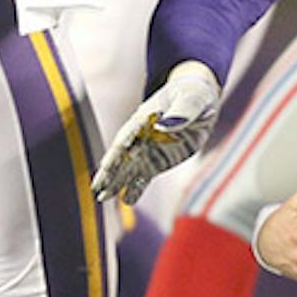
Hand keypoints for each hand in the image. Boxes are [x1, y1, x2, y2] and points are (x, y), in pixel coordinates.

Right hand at [91, 61, 221, 203]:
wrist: (199, 102)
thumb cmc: (194, 95)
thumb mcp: (193, 99)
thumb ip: (181, 112)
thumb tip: (163, 126)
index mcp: (146, 117)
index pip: (129, 133)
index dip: (120, 147)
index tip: (109, 162)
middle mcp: (142, 135)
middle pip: (122, 155)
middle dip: (110, 171)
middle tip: (97, 186)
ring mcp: (148, 150)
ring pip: (128, 169)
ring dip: (116, 183)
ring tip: (102, 198)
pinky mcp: (157, 161)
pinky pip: (143, 177)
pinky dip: (136, 188)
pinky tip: (127, 201)